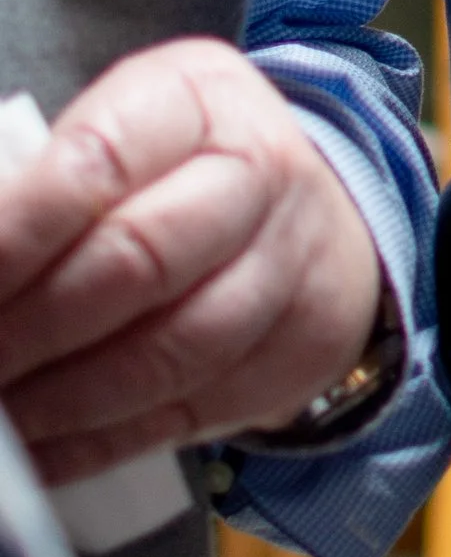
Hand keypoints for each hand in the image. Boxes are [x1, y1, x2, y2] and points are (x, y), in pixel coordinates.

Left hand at [0, 42, 384, 485]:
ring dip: (59, 401)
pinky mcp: (291, 353)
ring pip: (168, 351)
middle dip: (26, 326)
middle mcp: (259, 174)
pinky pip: (183, 415)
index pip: (96, 162)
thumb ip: (41, 183)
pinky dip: (94, 446)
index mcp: (198, 100)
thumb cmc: (181, 169)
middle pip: (136, 262)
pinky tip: (36, 457)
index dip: (13, 233)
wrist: (314, 215)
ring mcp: (287, 269)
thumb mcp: (120, 130)